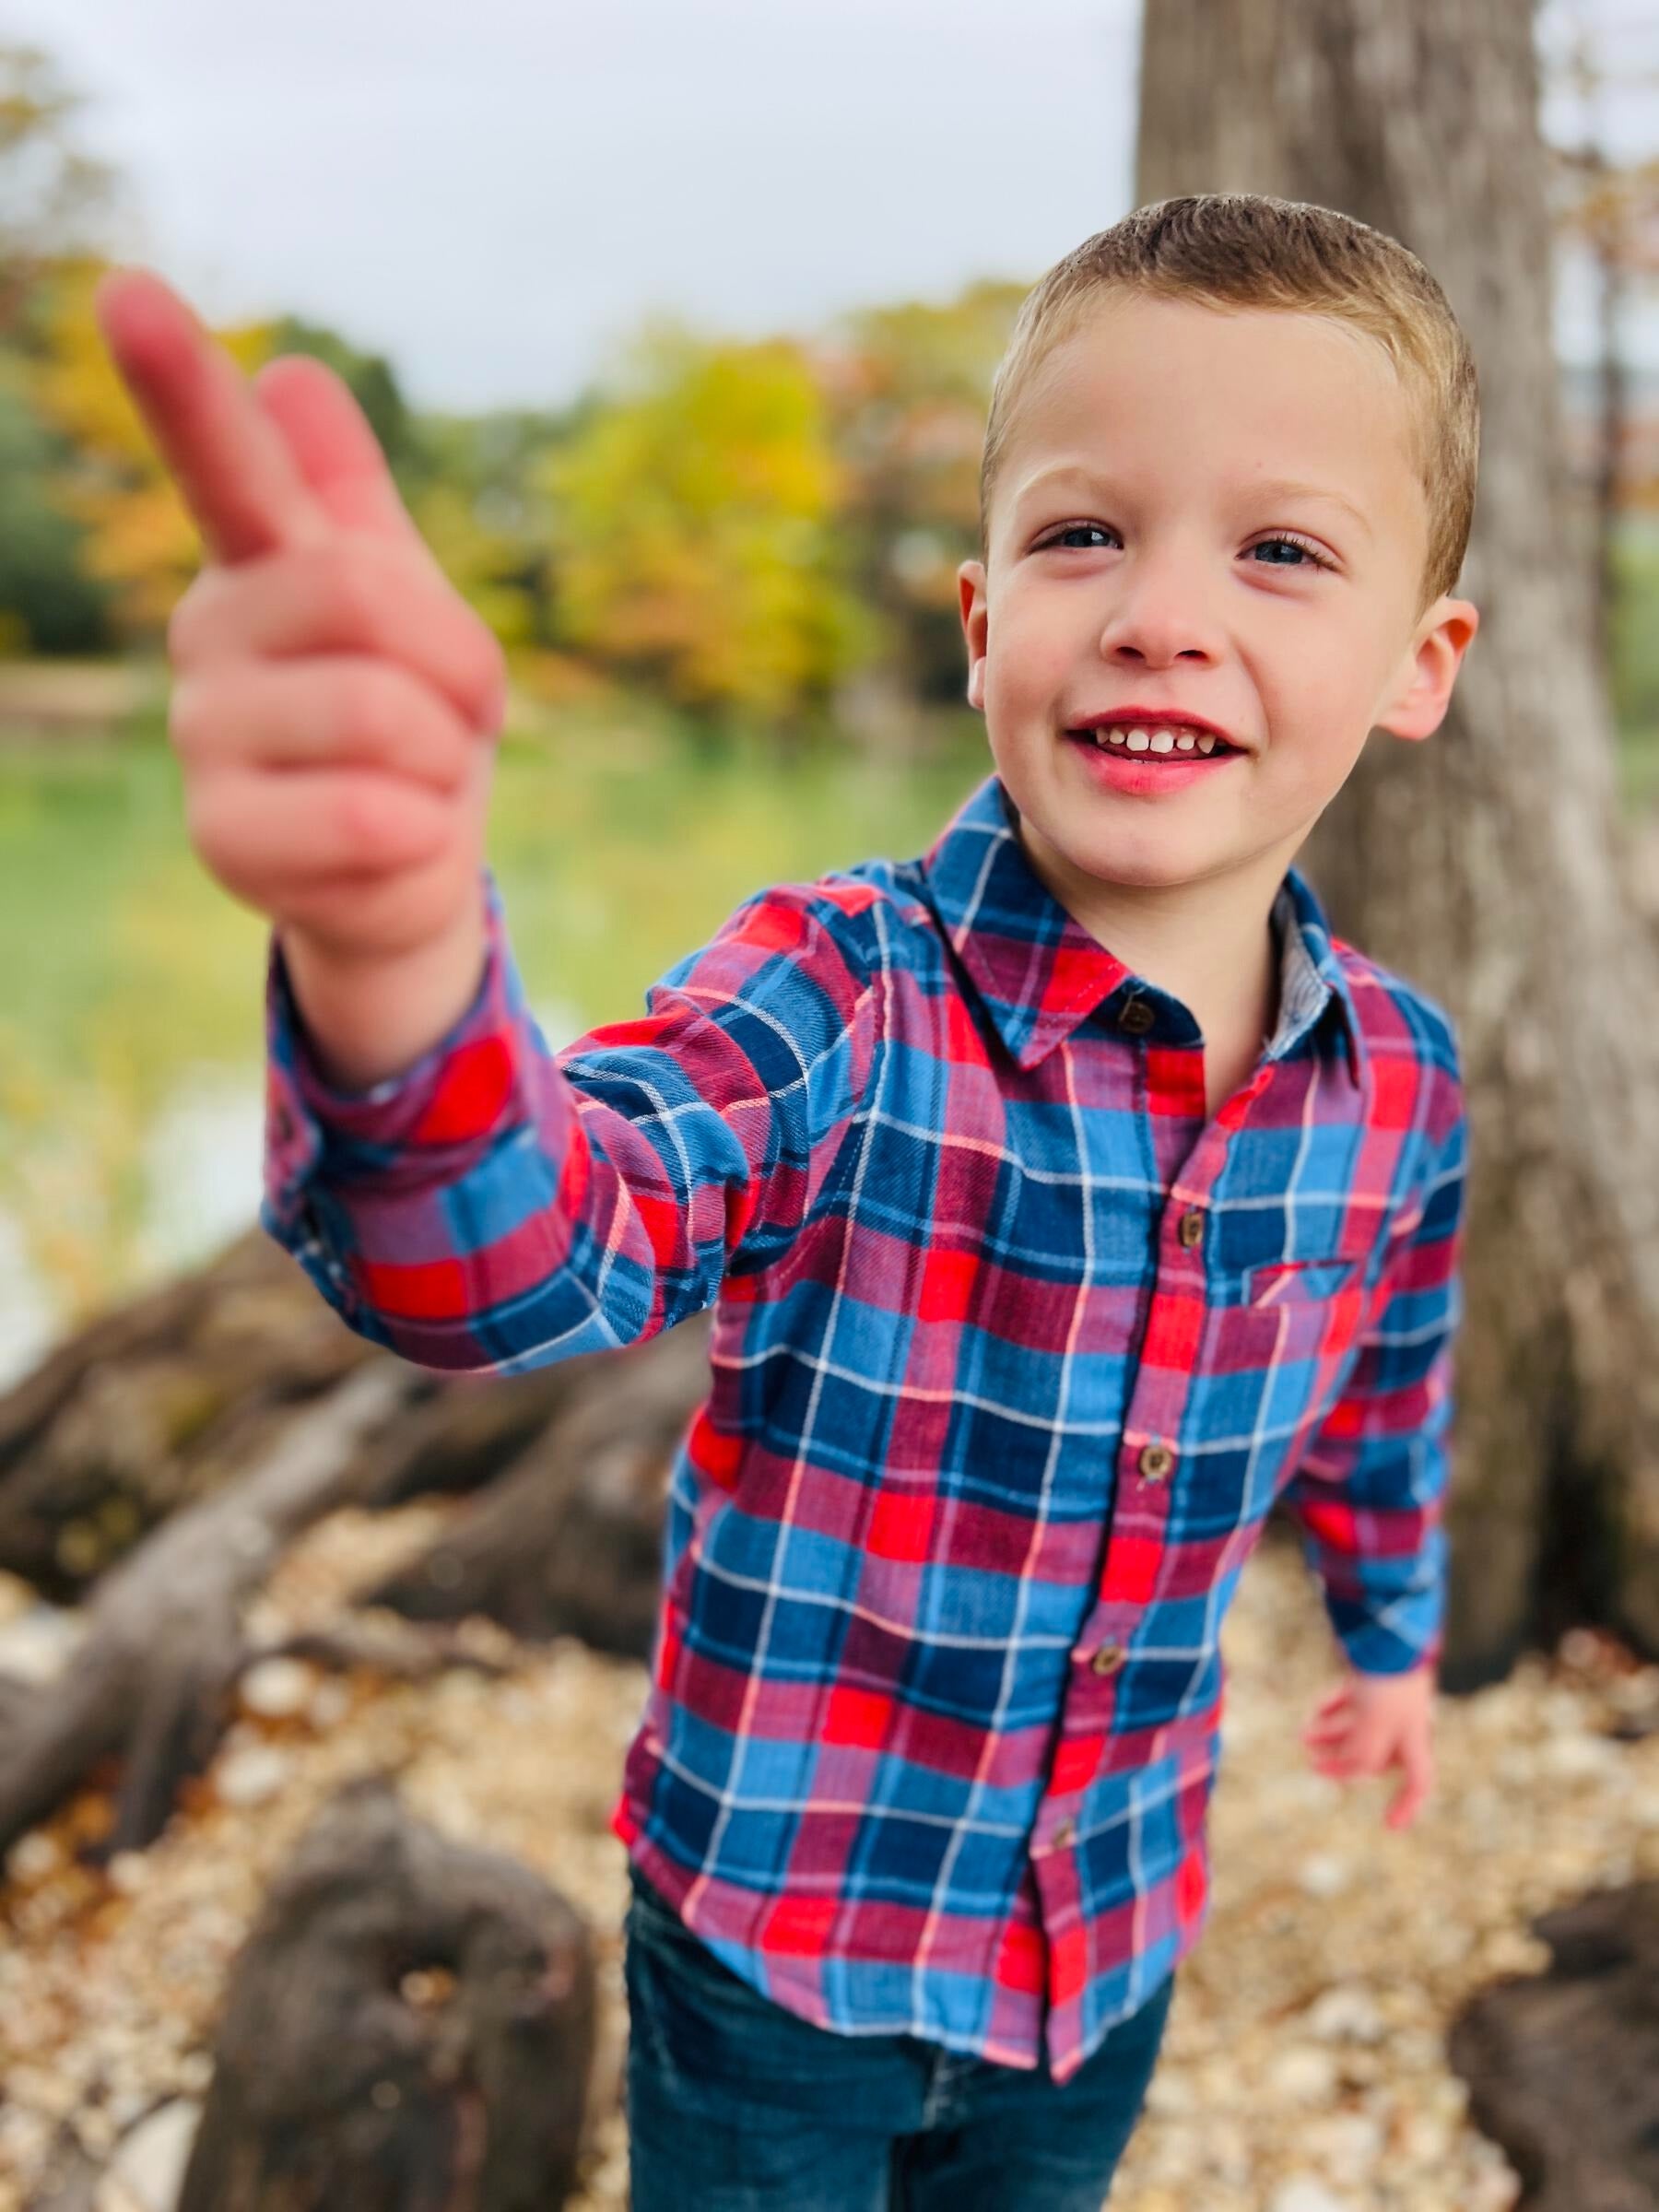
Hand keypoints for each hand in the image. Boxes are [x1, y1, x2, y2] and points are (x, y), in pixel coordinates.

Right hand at [93, 266, 504, 971]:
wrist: (405, 866)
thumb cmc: (411, 717)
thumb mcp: (405, 602)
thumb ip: (350, 500)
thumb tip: (293, 372)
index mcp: (260, 564)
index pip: (224, 462)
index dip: (181, 382)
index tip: (129, 291)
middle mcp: (208, 634)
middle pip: (362, 598)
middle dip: (453, 666)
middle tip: (451, 714)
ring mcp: (204, 737)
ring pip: (380, 716)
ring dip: (441, 759)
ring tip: (413, 781)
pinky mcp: (222, 837)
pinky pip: (370, 818)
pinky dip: (419, 836)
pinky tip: (391, 842)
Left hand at [1299, 1661, 1435, 1829]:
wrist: (1386, 1633)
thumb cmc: (1386, 1687)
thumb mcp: (1372, 1732)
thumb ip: (1361, 1758)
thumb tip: (1348, 1771)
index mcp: (1413, 1740)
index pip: (1418, 1782)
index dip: (1407, 1806)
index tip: (1390, 1825)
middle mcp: (1403, 1724)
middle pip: (1375, 1755)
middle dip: (1344, 1761)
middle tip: (1314, 1764)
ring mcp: (1387, 1701)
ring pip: (1358, 1728)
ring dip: (1332, 1735)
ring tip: (1304, 1737)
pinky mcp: (1372, 1680)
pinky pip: (1352, 1704)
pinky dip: (1334, 1710)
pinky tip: (1316, 1712)